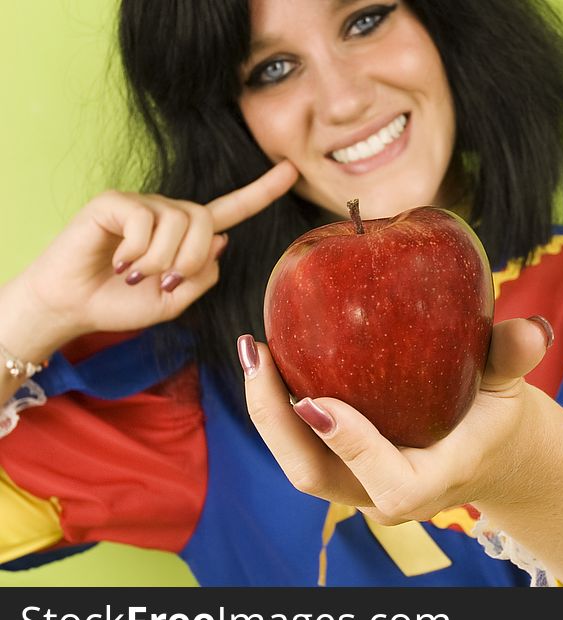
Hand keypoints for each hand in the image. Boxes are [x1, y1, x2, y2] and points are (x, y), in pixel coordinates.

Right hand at [14, 160, 297, 343]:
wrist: (74, 307)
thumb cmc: (122, 303)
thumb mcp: (175, 300)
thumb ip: (203, 274)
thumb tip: (221, 239)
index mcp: (189, 236)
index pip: (232, 209)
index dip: (262, 191)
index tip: (291, 171)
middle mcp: (170, 214)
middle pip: (209, 224)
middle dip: (190, 261)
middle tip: (161, 282)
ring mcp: (143, 205)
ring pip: (180, 223)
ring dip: (159, 261)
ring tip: (133, 274)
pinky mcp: (116, 202)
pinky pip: (145, 221)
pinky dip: (136, 251)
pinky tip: (118, 260)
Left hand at [240, 317, 552, 524]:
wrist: (485, 451)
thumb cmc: (495, 417)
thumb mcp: (509, 386)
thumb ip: (513, 358)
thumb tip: (535, 329)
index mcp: (431, 483)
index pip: (388, 482)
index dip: (352, 446)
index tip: (315, 399)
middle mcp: (384, 495)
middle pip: (315, 476)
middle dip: (276, 422)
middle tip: (258, 355)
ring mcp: (356, 486)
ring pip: (298, 463)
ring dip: (268, 411)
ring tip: (254, 350)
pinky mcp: (341, 467)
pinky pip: (300, 443)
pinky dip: (278, 405)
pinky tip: (269, 355)